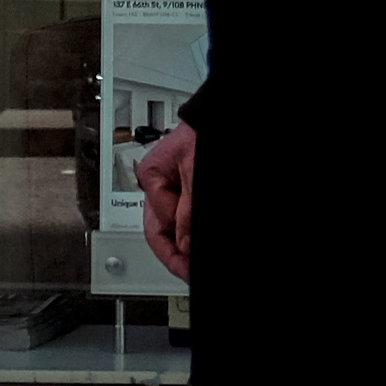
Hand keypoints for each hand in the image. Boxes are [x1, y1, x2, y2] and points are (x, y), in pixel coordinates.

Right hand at [137, 122, 195, 281]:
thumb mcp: (197, 171)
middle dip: (179, 253)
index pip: (156, 227)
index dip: (172, 254)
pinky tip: (201, 244)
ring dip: (188, 243)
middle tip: (192, 273)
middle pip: (164, 231)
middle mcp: (163, 184)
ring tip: (198, 261)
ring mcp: (179, 186)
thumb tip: (184, 245)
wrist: (231, 112)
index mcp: (153, 176)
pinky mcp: (195, 188)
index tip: (187, 270)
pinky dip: (196, 229)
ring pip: (179, 226)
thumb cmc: (211, 130)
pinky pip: (192, 215)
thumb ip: (188, 210)